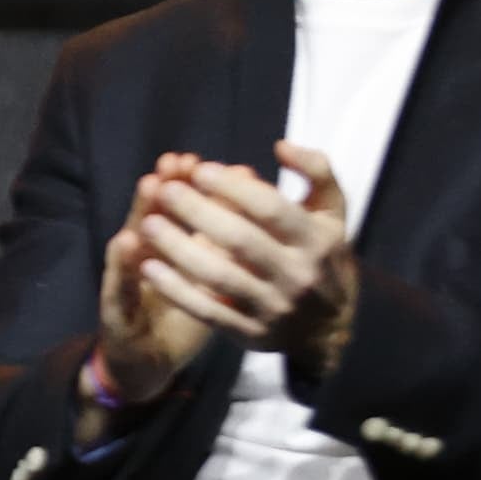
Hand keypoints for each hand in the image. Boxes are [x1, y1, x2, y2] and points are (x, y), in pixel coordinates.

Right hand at [88, 152, 215, 433]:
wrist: (145, 361)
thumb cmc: (181, 314)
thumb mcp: (206, 276)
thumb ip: (220, 240)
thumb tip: (248, 201)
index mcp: (168, 246)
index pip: (178, 208)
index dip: (189, 184)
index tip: (201, 160)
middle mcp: (143, 255)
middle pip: (152, 213)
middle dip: (166, 186)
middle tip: (176, 161)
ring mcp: (125, 278)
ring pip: (132, 239)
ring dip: (139, 213)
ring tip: (150, 186)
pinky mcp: (115, 307)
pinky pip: (119, 284)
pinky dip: (122, 264)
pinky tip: (125, 244)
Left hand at [131, 141, 359, 382]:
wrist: (330, 329)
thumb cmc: (322, 255)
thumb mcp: (332, 212)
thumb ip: (316, 171)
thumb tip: (281, 145)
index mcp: (317, 241)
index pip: (271, 209)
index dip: (233, 187)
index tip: (199, 169)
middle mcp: (298, 276)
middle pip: (240, 240)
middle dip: (197, 212)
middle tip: (165, 191)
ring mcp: (274, 308)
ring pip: (219, 277)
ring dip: (179, 249)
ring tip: (149, 224)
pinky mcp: (252, 334)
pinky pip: (208, 311)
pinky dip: (177, 290)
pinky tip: (148, 268)